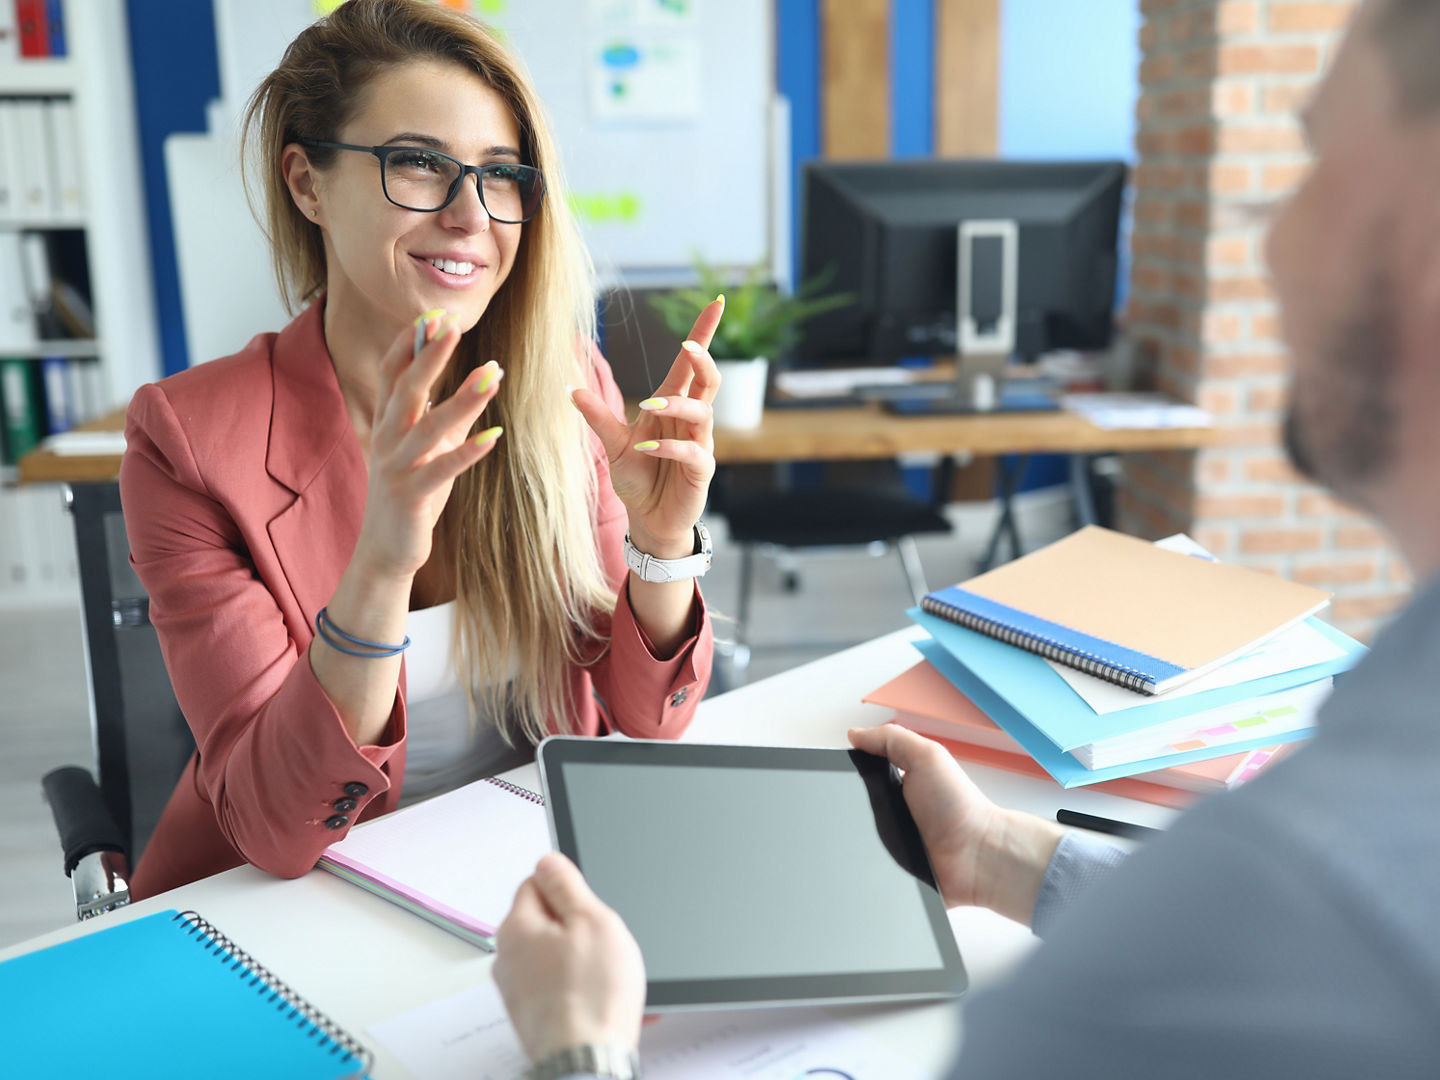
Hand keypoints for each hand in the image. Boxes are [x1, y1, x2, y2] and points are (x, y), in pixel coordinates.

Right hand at [353, 312, 504, 578]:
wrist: (386, 549)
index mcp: (388, 423)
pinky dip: (467, 453)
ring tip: (491, 374)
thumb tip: (481, 376)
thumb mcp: (429, 448)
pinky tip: (494, 438)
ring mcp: (396, 468)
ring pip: (428, 427)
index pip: (392, 372)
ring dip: (461, 399)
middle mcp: (387, 439)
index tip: (434, 314)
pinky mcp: (411, 496)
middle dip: (429, 356)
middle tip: (452, 324)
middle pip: (406, 389)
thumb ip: (448, 414)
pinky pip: (442, 471)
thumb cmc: (412, 492)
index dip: (410, 342)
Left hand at [494, 853, 645, 1062]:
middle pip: (548, 923)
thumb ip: (566, 884)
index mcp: (517, 928)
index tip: (590, 902)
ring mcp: (520, 993)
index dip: (570, 888)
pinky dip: (586, 992)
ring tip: (613, 979)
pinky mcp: (536, 1019)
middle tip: (606, 942)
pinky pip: (564, 991)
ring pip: (559, 959)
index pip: (535, 882)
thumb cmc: (591, 998)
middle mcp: (509, 960)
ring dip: (587, 963)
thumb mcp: (591, 920)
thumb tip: (548, 860)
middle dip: (580, 929)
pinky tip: (610, 1002)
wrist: (588, 1063)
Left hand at [573, 299, 724, 557]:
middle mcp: (690, 421)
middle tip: (687, 348)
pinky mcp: (701, 471)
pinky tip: (648, 449)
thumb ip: (597, 417)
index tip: (715, 302)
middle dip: (703, 360)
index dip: (703, 334)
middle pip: (708, 381)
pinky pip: (693, 452)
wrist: (648, 519)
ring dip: (678, 405)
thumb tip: (571, 388)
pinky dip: (670, 448)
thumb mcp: (613, 445)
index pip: (690, 365)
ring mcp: (699, 445)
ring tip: (650, 408)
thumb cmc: (637, 478)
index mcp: (671, 406)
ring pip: (703, 413)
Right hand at [848, 724, 1062, 925]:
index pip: (862, 770)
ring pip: (854, 834)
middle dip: (846, 803)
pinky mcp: (890, 868)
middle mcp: (893, 808)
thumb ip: (891, 739)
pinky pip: (864, 862)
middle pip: (853, 802)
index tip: (834, 767)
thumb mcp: (927, 757)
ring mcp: (891, 838)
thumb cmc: (959, 806)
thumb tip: (854, 734)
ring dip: (853, 833)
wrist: (978, 857)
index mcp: (900, 779)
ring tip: (859, 831)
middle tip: (849, 804)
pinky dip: (862, 859)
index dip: (847, 767)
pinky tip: (867, 856)